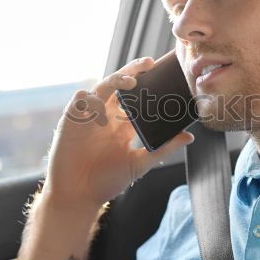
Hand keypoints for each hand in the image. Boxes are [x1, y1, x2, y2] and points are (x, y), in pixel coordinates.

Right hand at [41, 57, 194, 209]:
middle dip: (133, 72)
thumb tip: (189, 136)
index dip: (149, 84)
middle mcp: (106, 116)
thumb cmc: (106, 181)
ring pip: (102, 88)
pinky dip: (88, 98)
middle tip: (148, 63)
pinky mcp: (70, 121)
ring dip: (115, 80)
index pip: (138, 98)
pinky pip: (78, 102)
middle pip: (120, 86)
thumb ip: (163, 149)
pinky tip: (97, 101)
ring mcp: (88, 117)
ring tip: (130, 80)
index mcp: (122, 124)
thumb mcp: (139, 164)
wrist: (78, 196)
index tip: (164, 72)